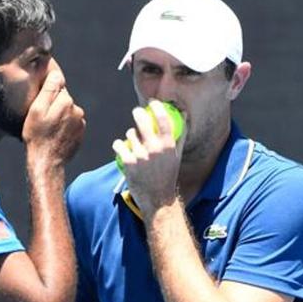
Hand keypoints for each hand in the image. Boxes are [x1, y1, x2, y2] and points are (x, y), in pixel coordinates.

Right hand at [23, 63, 85, 165]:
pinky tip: (55, 134)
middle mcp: (77, 110)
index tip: (41, 105)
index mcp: (66, 101)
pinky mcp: (80, 132)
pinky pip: (71, 123)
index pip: (57, 86)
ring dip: (59, 116)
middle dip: (54, 105)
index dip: (47, 94)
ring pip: (68, 111)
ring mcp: (80, 122)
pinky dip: (64, 126)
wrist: (47, 161)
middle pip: (63, 99)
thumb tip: (56, 75)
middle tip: (42, 119)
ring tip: (48, 129)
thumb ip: (48, 90)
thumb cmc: (38, 136)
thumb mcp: (36, 110)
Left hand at [112, 100, 185, 214]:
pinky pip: (119, 144)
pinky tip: (122, 147)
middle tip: (137, 112)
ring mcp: (141, 155)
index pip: (163, 119)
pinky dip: (119, 145)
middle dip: (138, 113)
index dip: (157, 107)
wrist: (157, 199)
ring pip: (130, 133)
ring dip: (130, 135)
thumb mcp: (177, 156)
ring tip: (134, 143)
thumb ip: (180, 135)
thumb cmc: (168, 176)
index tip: (152, 102)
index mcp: (168, 145)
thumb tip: (183, 116)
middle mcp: (155, 148)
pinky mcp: (128, 162)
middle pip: (142, 120)